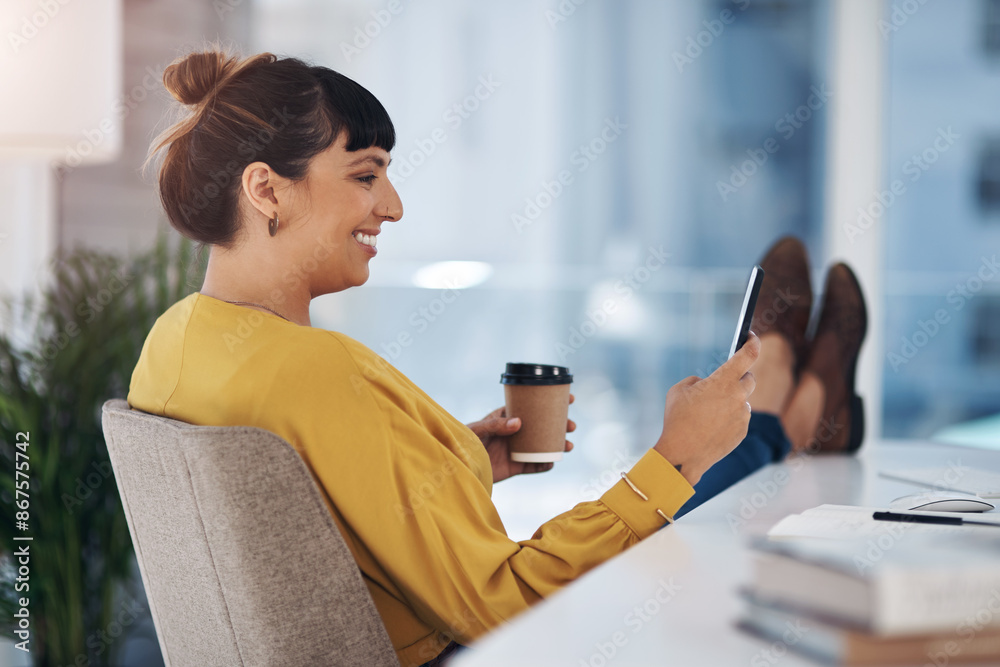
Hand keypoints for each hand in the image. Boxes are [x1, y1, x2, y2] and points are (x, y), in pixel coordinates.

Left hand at [466, 394, 575, 483]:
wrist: (459, 467)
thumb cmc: (463, 442)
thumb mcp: (478, 430)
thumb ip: (496, 426)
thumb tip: (519, 423)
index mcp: (507, 418)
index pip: (531, 407)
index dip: (550, 402)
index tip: (569, 398)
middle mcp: (514, 433)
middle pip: (542, 426)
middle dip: (559, 425)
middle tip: (571, 426)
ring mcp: (516, 450)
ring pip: (542, 446)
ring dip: (557, 445)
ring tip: (568, 446)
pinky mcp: (514, 467)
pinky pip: (534, 466)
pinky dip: (545, 464)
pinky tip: (552, 461)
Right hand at [653, 333, 759, 485]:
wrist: (683, 454)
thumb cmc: (677, 420)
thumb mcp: (678, 391)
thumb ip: (697, 382)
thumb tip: (707, 385)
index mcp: (723, 381)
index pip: (748, 355)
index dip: (752, 343)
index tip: (752, 337)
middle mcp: (738, 396)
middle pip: (750, 379)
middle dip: (740, 377)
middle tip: (726, 382)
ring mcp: (742, 415)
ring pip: (742, 401)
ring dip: (731, 401)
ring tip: (709, 413)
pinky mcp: (743, 431)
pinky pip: (740, 418)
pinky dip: (729, 418)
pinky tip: (712, 427)